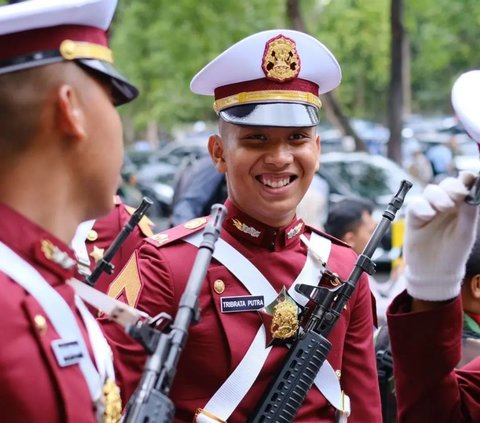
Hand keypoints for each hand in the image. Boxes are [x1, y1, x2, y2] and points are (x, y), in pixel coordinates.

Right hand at [403, 172, 478, 300]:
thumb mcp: (465, 234)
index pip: (464, 186)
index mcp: (462, 207)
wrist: (433, 272)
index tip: (469, 176)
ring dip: (437, 196)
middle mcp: (446, 205)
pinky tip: (428, 215)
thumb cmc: (453, 254)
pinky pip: (415, 204)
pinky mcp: (414, 217)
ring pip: (430, 191)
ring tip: (443, 208)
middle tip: (458, 195)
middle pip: (446, 185)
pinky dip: (421, 206)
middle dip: (451, 187)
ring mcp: (429, 210)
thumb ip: (469, 214)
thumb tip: (473, 193)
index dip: (466, 179)